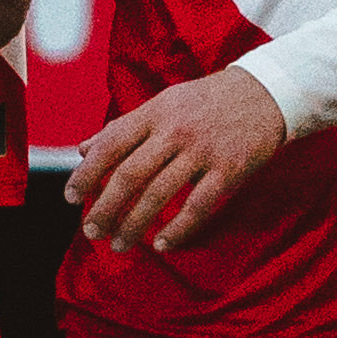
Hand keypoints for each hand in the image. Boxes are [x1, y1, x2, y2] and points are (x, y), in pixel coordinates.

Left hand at [69, 67, 289, 250]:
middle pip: (130, 175)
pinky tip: (161, 244)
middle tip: (91, 232)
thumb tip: (84, 149)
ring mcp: (203, 151)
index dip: (87, 173)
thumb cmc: (207, 101)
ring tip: (119, 244)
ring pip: (159, 194)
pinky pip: (198, 206)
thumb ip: (124, 127)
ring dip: (134, 224)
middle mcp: (175, 131)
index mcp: (155, 112)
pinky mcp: (228, 170)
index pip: (111, 145)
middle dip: (106, 207)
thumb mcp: (163, 103)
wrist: (266, 93)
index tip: (70, 197)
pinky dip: (177, 229)